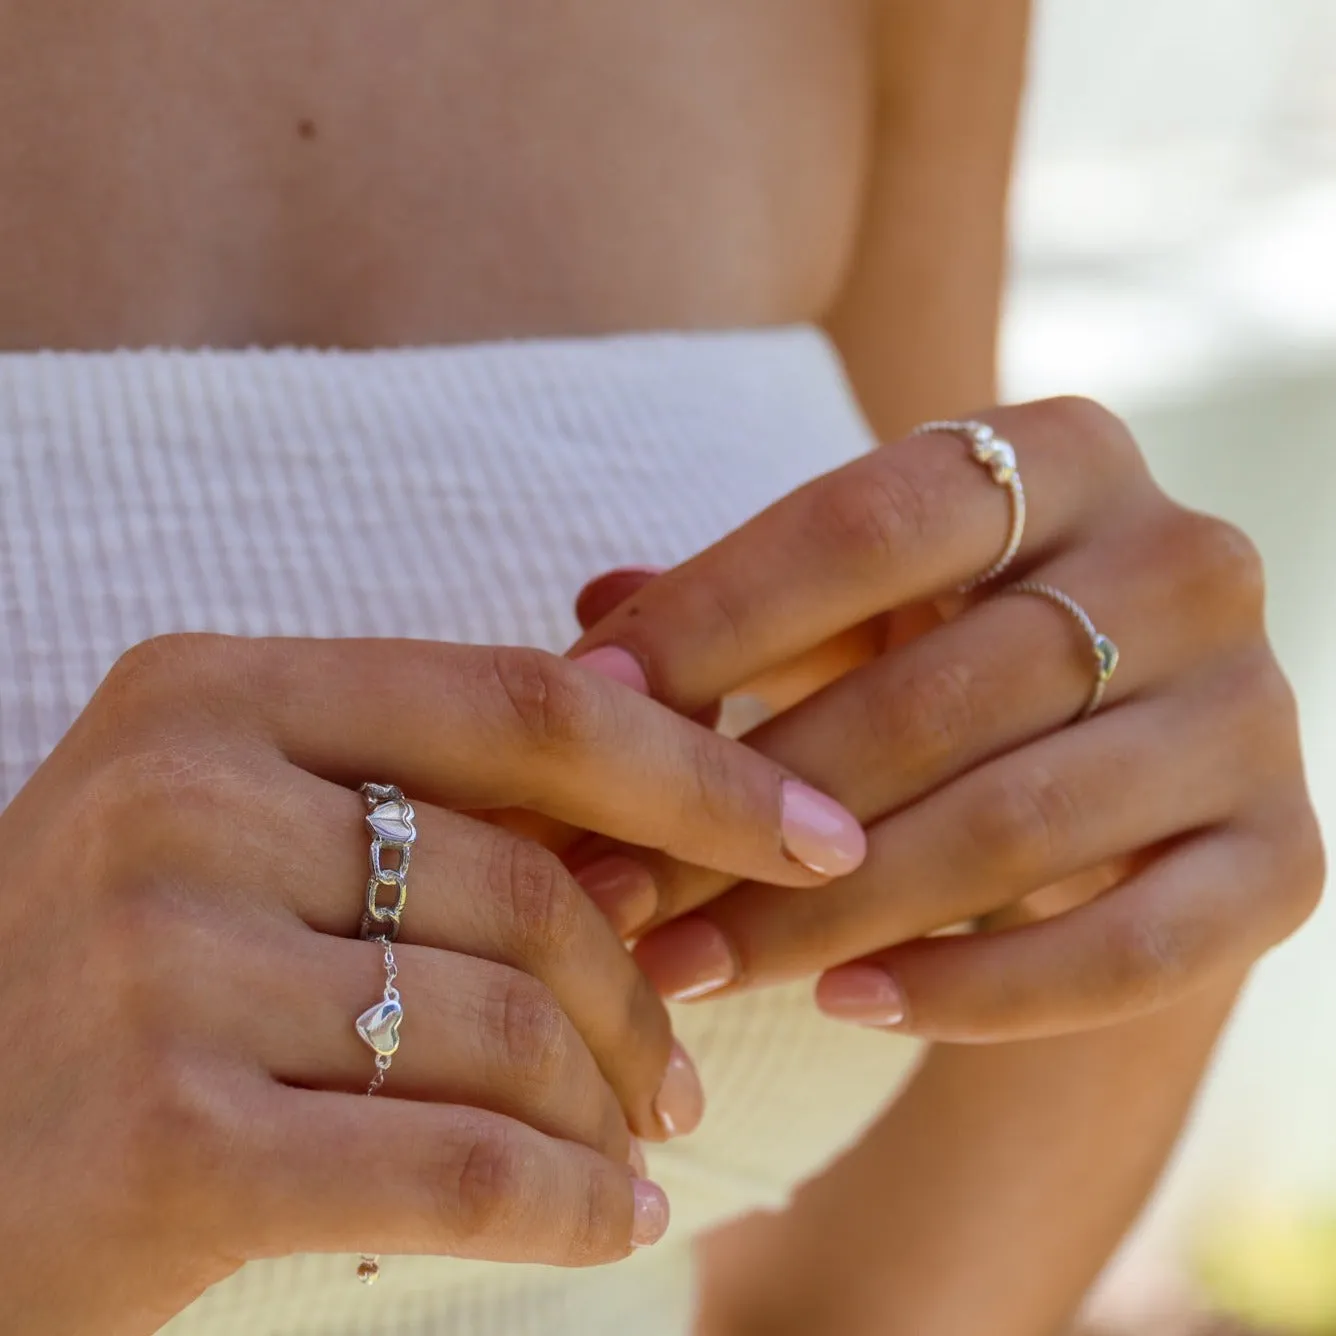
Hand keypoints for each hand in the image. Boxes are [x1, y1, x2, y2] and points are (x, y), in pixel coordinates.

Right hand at [0, 633, 863, 1334]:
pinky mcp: (162, 1143)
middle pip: (530, 883)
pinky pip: (465, 1163)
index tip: (817, 833)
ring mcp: (157, 963)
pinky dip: (570, 1202)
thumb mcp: (246, 845)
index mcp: (207, 696)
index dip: (698, 766)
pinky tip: (612, 1221)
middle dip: (642, 993)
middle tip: (682, 1073)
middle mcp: (174, 798)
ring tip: (637, 1147)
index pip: (524, 705)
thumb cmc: (115, 997)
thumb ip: (429, 797)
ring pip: (511, 1026)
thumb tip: (658, 760)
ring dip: (610, 1106)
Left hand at [568, 397, 1324, 1038]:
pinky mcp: (1285, 859)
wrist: (1108, 757)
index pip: (870, 522)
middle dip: (747, 808)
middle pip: (934, 695)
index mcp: (1066, 456)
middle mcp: (1187, 559)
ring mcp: (1253, 712)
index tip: (583, 711)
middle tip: (609, 891)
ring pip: (1012, 829)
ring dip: (824, 918)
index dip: (712, 619)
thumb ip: (729, 610)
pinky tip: (843, 1006)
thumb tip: (591, 625)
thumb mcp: (840, 606)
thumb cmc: (939, 655)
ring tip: (682, 966)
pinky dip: (974, 991)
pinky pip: (1128, 954)